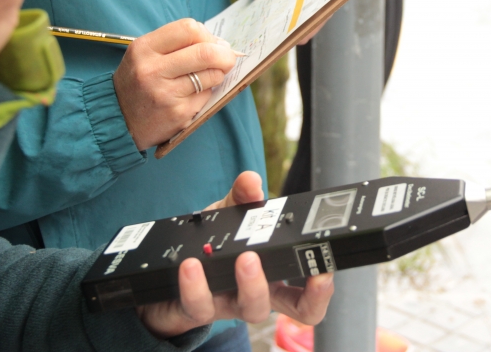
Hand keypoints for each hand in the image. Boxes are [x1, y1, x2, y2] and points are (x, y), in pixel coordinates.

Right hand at [113, 19, 240, 149]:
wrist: (117, 119)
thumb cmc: (138, 82)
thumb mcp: (146, 55)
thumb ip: (177, 44)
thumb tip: (220, 43)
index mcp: (144, 48)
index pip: (188, 29)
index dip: (207, 35)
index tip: (212, 43)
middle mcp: (153, 70)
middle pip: (205, 52)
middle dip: (225, 55)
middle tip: (228, 58)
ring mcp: (166, 93)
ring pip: (211, 75)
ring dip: (218, 74)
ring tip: (209, 76)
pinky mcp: (178, 113)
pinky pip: (206, 96)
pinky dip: (208, 92)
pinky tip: (194, 94)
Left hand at [136, 171, 333, 338]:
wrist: (166, 269)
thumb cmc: (208, 245)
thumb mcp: (227, 215)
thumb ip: (241, 198)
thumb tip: (251, 180)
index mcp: (272, 272)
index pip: (308, 292)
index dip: (322, 290)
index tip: (325, 271)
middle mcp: (256, 293)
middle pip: (293, 308)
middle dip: (303, 294)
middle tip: (290, 266)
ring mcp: (228, 304)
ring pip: (251, 309)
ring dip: (251, 283)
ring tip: (243, 258)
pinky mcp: (195, 310)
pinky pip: (199, 306)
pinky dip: (196, 284)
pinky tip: (190, 264)